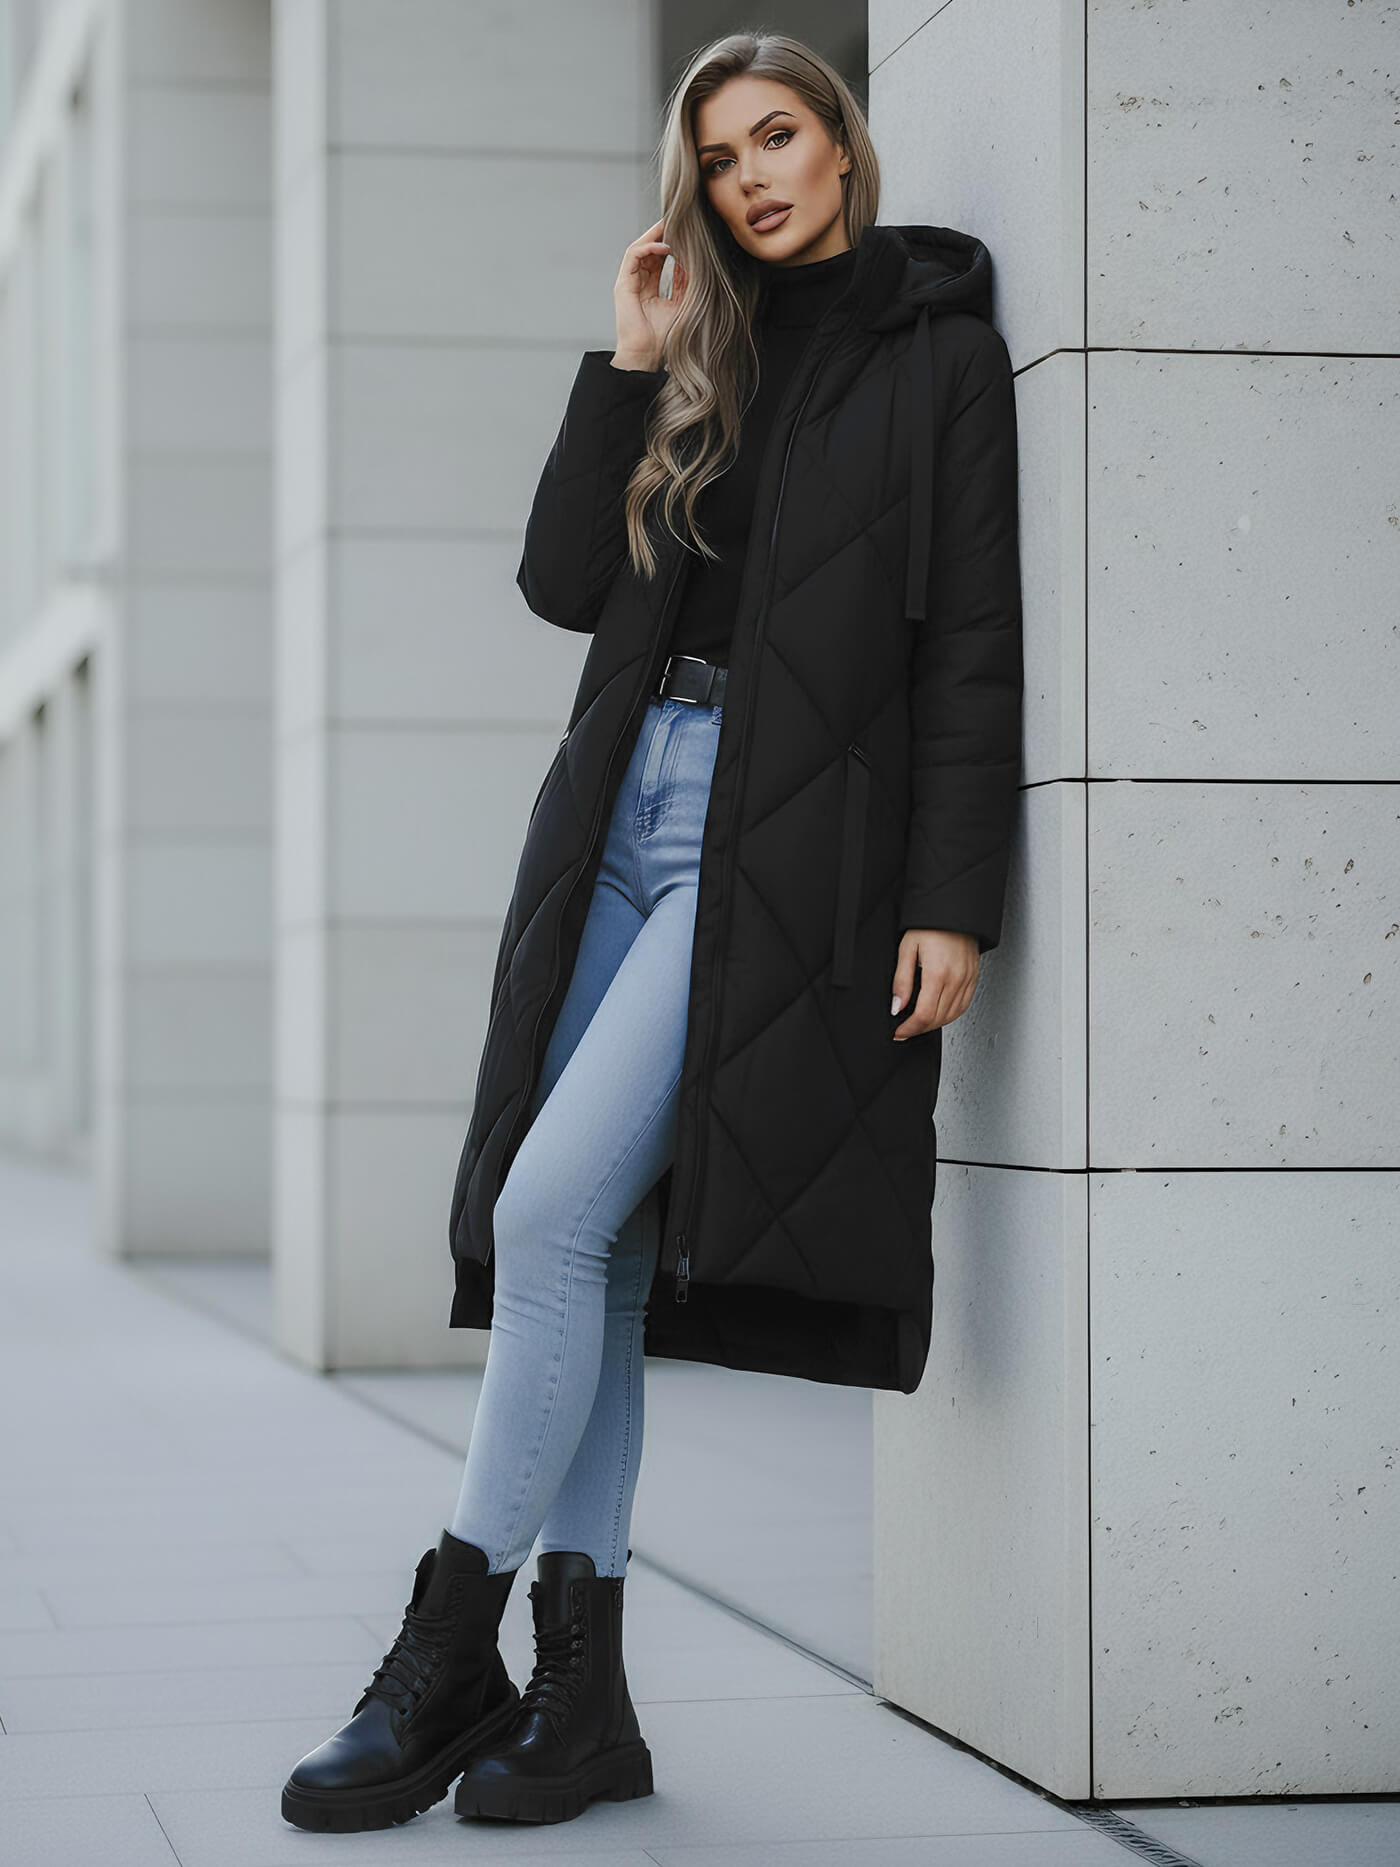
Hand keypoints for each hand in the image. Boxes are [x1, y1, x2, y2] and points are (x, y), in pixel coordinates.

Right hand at [612, 218, 687, 367]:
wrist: (645, 356)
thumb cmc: (662, 338)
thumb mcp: (681, 305)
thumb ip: (685, 284)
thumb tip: (697, 264)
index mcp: (649, 288)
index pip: (659, 259)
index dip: (672, 245)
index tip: (687, 235)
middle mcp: (637, 283)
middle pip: (648, 250)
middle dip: (663, 234)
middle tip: (680, 221)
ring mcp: (628, 282)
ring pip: (639, 248)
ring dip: (655, 235)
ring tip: (672, 226)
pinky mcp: (623, 284)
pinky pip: (633, 256)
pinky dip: (648, 247)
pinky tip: (665, 247)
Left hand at [890, 929, 978, 1037]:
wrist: (953, 910)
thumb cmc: (929, 925)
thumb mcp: (906, 949)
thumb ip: (901, 981)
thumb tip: (897, 1007)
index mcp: (938, 973)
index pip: (924, 1014)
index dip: (910, 1028)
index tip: (899, 1032)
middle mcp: (956, 979)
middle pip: (938, 1018)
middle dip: (919, 1029)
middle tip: (905, 1030)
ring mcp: (968, 979)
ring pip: (952, 1015)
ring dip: (934, 1024)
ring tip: (919, 1024)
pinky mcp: (974, 977)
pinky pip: (964, 1005)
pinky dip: (950, 1014)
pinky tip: (938, 1013)